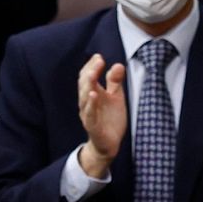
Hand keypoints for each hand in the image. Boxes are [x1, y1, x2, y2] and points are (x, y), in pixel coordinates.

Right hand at [76, 53, 126, 179]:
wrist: (109, 144)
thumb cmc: (110, 119)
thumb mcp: (116, 97)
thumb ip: (115, 82)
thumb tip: (118, 65)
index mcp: (92, 94)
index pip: (87, 76)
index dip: (91, 66)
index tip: (99, 57)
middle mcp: (87, 103)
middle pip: (84, 84)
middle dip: (90, 71)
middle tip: (98, 61)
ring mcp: (88, 114)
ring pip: (84, 98)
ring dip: (88, 85)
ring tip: (92, 74)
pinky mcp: (92, 127)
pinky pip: (89, 115)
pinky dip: (91, 105)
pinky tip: (94, 95)